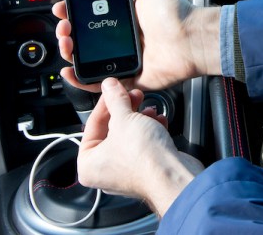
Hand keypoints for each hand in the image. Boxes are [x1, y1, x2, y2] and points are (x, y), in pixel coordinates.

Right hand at [54, 0, 222, 92]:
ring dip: (71, 54)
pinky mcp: (129, 77)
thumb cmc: (177, 12)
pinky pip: (102, 83)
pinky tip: (70, 72)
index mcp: (127, 19)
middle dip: (68, 33)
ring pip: (88, 61)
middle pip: (86, 39)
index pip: (92, 17)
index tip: (63, 8)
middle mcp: (124, 40)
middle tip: (64, 28)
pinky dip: (82, 81)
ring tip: (66, 45)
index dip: (74, 12)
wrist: (192, 38)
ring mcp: (125, 59)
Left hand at [77, 78, 203, 215]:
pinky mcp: (145, 170)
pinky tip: (158, 121)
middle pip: (111, 130)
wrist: (173, 175)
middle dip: (126, 110)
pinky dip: (150, 131)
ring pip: (129, 137)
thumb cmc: (144, 159)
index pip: (92, 124)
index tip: (113, 89)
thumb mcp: (125, 118)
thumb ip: (115, 99)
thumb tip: (109, 87)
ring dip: (140, 119)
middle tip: (133, 95)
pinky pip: (143, 146)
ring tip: (149, 109)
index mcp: (88, 164)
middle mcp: (104, 172)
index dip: (106, 102)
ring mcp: (125, 172)